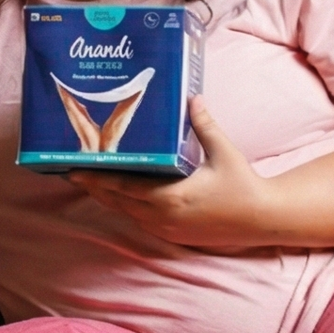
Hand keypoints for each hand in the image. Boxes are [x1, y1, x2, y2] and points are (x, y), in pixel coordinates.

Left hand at [68, 97, 272, 249]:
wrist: (260, 219)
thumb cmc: (243, 185)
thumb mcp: (224, 152)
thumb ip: (204, 125)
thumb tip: (193, 98)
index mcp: (171, 197)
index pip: (124, 187)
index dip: (97, 179)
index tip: (75, 170)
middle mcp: (162, 217)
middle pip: (117, 202)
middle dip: (94, 187)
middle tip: (73, 171)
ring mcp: (165, 229)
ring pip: (126, 213)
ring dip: (107, 197)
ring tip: (89, 181)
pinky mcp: (171, 234)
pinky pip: (139, 219)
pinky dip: (124, 206)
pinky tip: (117, 195)